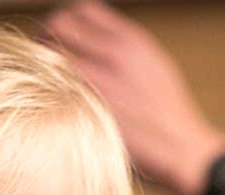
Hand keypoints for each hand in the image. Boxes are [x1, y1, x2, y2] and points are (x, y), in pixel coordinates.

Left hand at [46, 0, 224, 194]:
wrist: (184, 150)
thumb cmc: (169, 118)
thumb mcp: (153, 67)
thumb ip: (121, 53)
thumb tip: (92, 47)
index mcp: (132, 41)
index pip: (82, 10)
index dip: (64, 21)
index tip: (58, 37)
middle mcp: (115, 55)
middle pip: (60, 25)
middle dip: (45, 38)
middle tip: (41, 57)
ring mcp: (101, 83)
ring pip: (52, 56)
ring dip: (40, 65)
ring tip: (41, 83)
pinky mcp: (91, 111)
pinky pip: (55, 90)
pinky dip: (46, 91)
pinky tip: (49, 104)